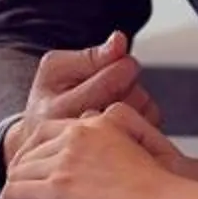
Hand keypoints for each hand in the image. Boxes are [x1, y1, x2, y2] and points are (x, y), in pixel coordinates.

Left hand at [0, 106, 194, 198]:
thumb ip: (116, 145)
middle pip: (30, 149)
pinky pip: (13, 194)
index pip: (50, 131)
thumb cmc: (167, 191)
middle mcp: (78, 135)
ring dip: (14, 194)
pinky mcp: (56, 188)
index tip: (34, 172)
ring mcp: (65, 160)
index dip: (37, 154)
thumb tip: (98, 160)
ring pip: (18, 172)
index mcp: (99, 123)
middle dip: (23, 174)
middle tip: (21, 198)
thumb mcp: (144, 150)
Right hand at [3, 33, 161, 171]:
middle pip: (133, 95)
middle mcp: (83, 139)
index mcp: (59, 114)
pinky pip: (152, 123)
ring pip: (145, 109)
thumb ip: (89, 56)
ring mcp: (106, 151)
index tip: (116, 59)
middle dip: (129, 80)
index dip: (121, 62)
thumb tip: (119, 41)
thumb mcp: (56, 68)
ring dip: (136, 97)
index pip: (112, 80)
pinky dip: (143, 113)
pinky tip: (123, 114)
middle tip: (111, 82)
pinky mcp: (124, 156)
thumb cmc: (52, 99)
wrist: (45, 139)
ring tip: (114, 99)